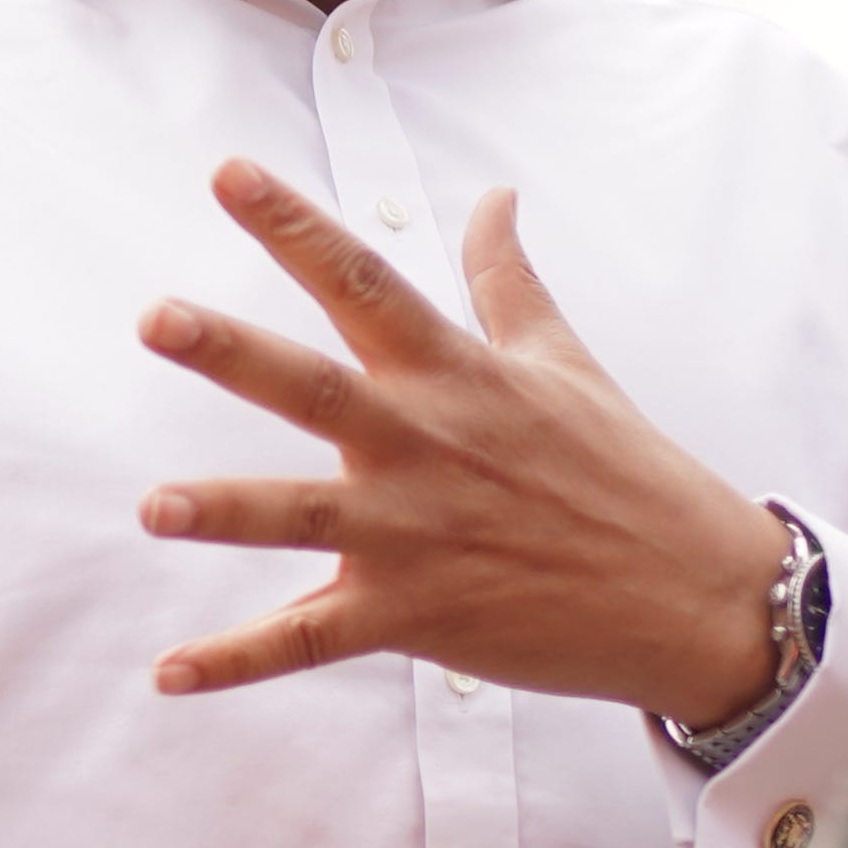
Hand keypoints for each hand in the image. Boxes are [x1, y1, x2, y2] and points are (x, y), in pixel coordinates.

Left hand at [131, 161, 782, 722]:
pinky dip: (238, 660)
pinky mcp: (415, 616)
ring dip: (225, 512)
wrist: (695, 596)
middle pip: (315, 387)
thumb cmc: (627, 471)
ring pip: (302, 517)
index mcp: (457, 374)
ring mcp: (416, 534)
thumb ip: (507, 280)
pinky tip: (168, 673)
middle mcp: (427, 444)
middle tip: (156, 319)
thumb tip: (494, 195)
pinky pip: (311, 640)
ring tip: (152, 506)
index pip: (364, 280)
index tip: (225, 174)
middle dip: (233, 354)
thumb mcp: (565, 363)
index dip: (293, 226)